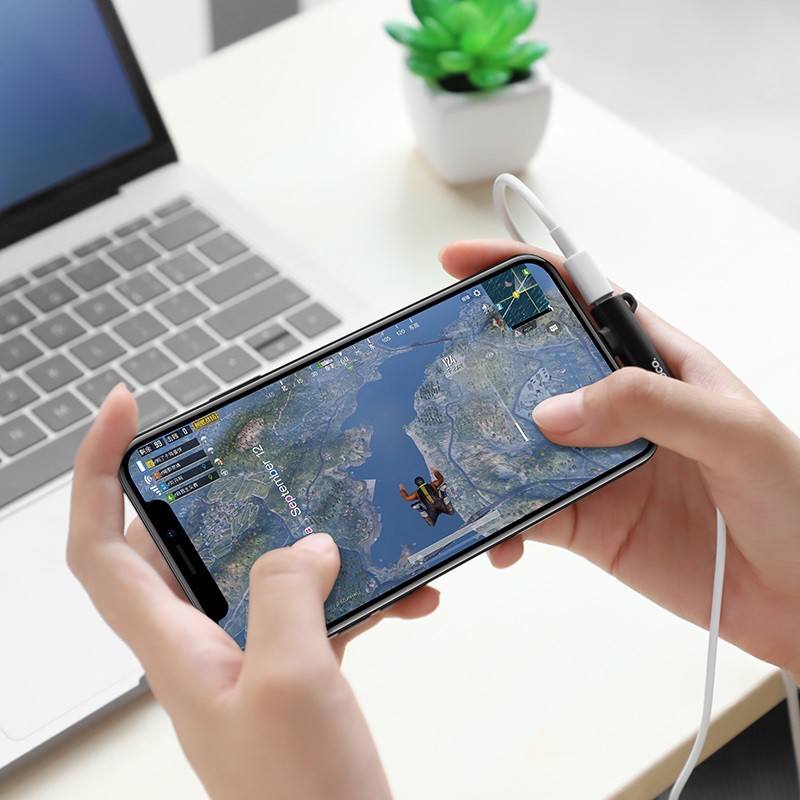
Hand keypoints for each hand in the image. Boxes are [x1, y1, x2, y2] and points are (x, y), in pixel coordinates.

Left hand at [68, 385, 438, 799]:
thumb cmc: (299, 798)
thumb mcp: (291, 679)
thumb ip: (286, 594)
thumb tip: (306, 546)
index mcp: (174, 647)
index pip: (100, 546)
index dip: (99, 472)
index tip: (126, 410)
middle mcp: (204, 646)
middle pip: (182, 544)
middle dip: (215, 490)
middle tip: (253, 450)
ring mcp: (253, 659)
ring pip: (263, 572)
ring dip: (311, 543)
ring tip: (359, 520)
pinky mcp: (299, 672)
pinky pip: (319, 610)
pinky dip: (359, 593)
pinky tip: (409, 594)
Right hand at [440, 240, 799, 677]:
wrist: (799, 595)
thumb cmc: (795, 497)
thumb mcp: (733, 430)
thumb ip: (648, 404)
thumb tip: (554, 411)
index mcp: (650, 360)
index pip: (575, 298)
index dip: (517, 276)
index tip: (460, 265)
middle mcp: (612, 406)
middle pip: (528, 370)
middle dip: (477, 367)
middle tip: (433, 377)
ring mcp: (591, 463)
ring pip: (514, 444)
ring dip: (478, 450)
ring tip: (449, 462)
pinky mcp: (583, 519)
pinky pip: (523, 510)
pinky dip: (497, 519)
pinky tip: (495, 533)